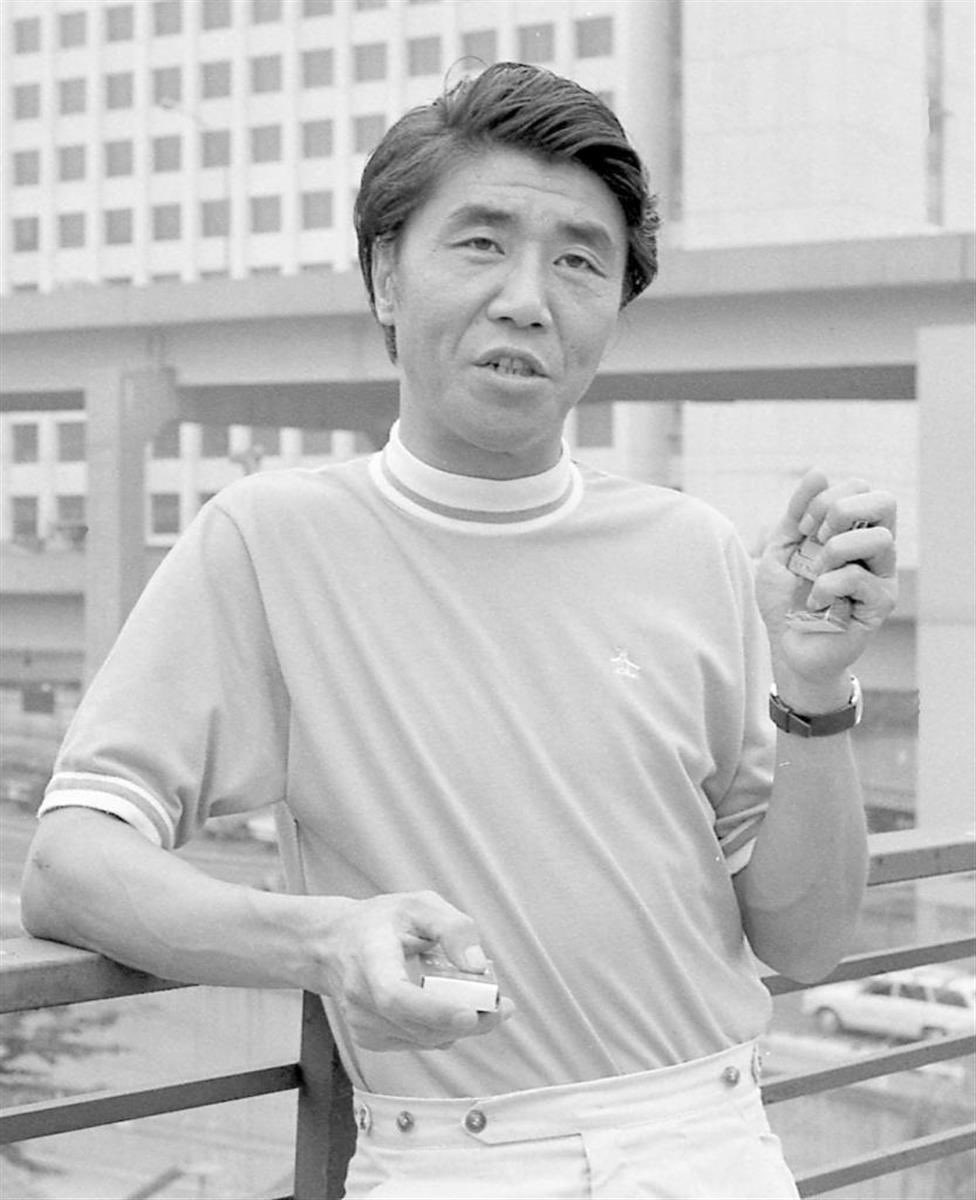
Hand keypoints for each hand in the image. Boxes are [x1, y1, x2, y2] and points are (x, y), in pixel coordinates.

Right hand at [313, 890, 513, 1051]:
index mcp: (369, 958)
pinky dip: (443, 1029)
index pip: (395, 996)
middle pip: (416, 1025)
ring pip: (422, 1039)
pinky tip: (453, 1008)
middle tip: (501, 1007)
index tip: (469, 1013)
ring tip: (485, 1002)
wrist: (335, 944)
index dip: (433, 1011)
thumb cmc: (379, 922)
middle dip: (466, 1021)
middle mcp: (360, 997)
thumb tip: (476, 965)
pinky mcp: (371, 1038)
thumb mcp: (418, 905)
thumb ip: (451, 927)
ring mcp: (362, 1023)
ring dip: (460, 1026)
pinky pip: (418, 1041)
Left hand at [756, 469, 896, 694]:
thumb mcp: (780, 549)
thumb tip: (819, 472)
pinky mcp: (879, 604)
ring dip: (834, 551)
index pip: (860, 487)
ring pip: (879, 539)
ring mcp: (881, 576)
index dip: (825, 499)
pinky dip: (827, 586)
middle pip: (884, 501)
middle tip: (815, 539)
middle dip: (839, 512)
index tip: (801, 528)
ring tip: (815, 574)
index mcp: (853, 530)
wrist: (785, 645)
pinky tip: (816, 602)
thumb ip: (796, 513)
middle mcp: (875, 549)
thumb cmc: (785, 598)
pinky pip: (860, 578)